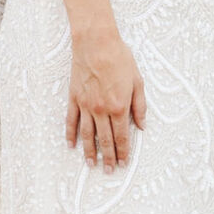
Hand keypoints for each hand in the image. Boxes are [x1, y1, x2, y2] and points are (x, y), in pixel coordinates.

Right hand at [66, 27, 146, 171]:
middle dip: (108, 157)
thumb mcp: (138, 81)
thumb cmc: (119, 58)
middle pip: (105, 140)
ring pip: (87, 135)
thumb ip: (140, 106)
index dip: (123, 151)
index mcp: (119, 107)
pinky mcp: (74, 98)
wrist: (96, 43)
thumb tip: (142, 125)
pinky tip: (71, 145)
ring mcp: (86, 106)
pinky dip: (71, 134)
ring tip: (91, 164)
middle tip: (109, 170)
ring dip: (90, 152)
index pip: (122, 136)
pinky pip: (71, 121)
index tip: (124, 162)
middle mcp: (101, 110)